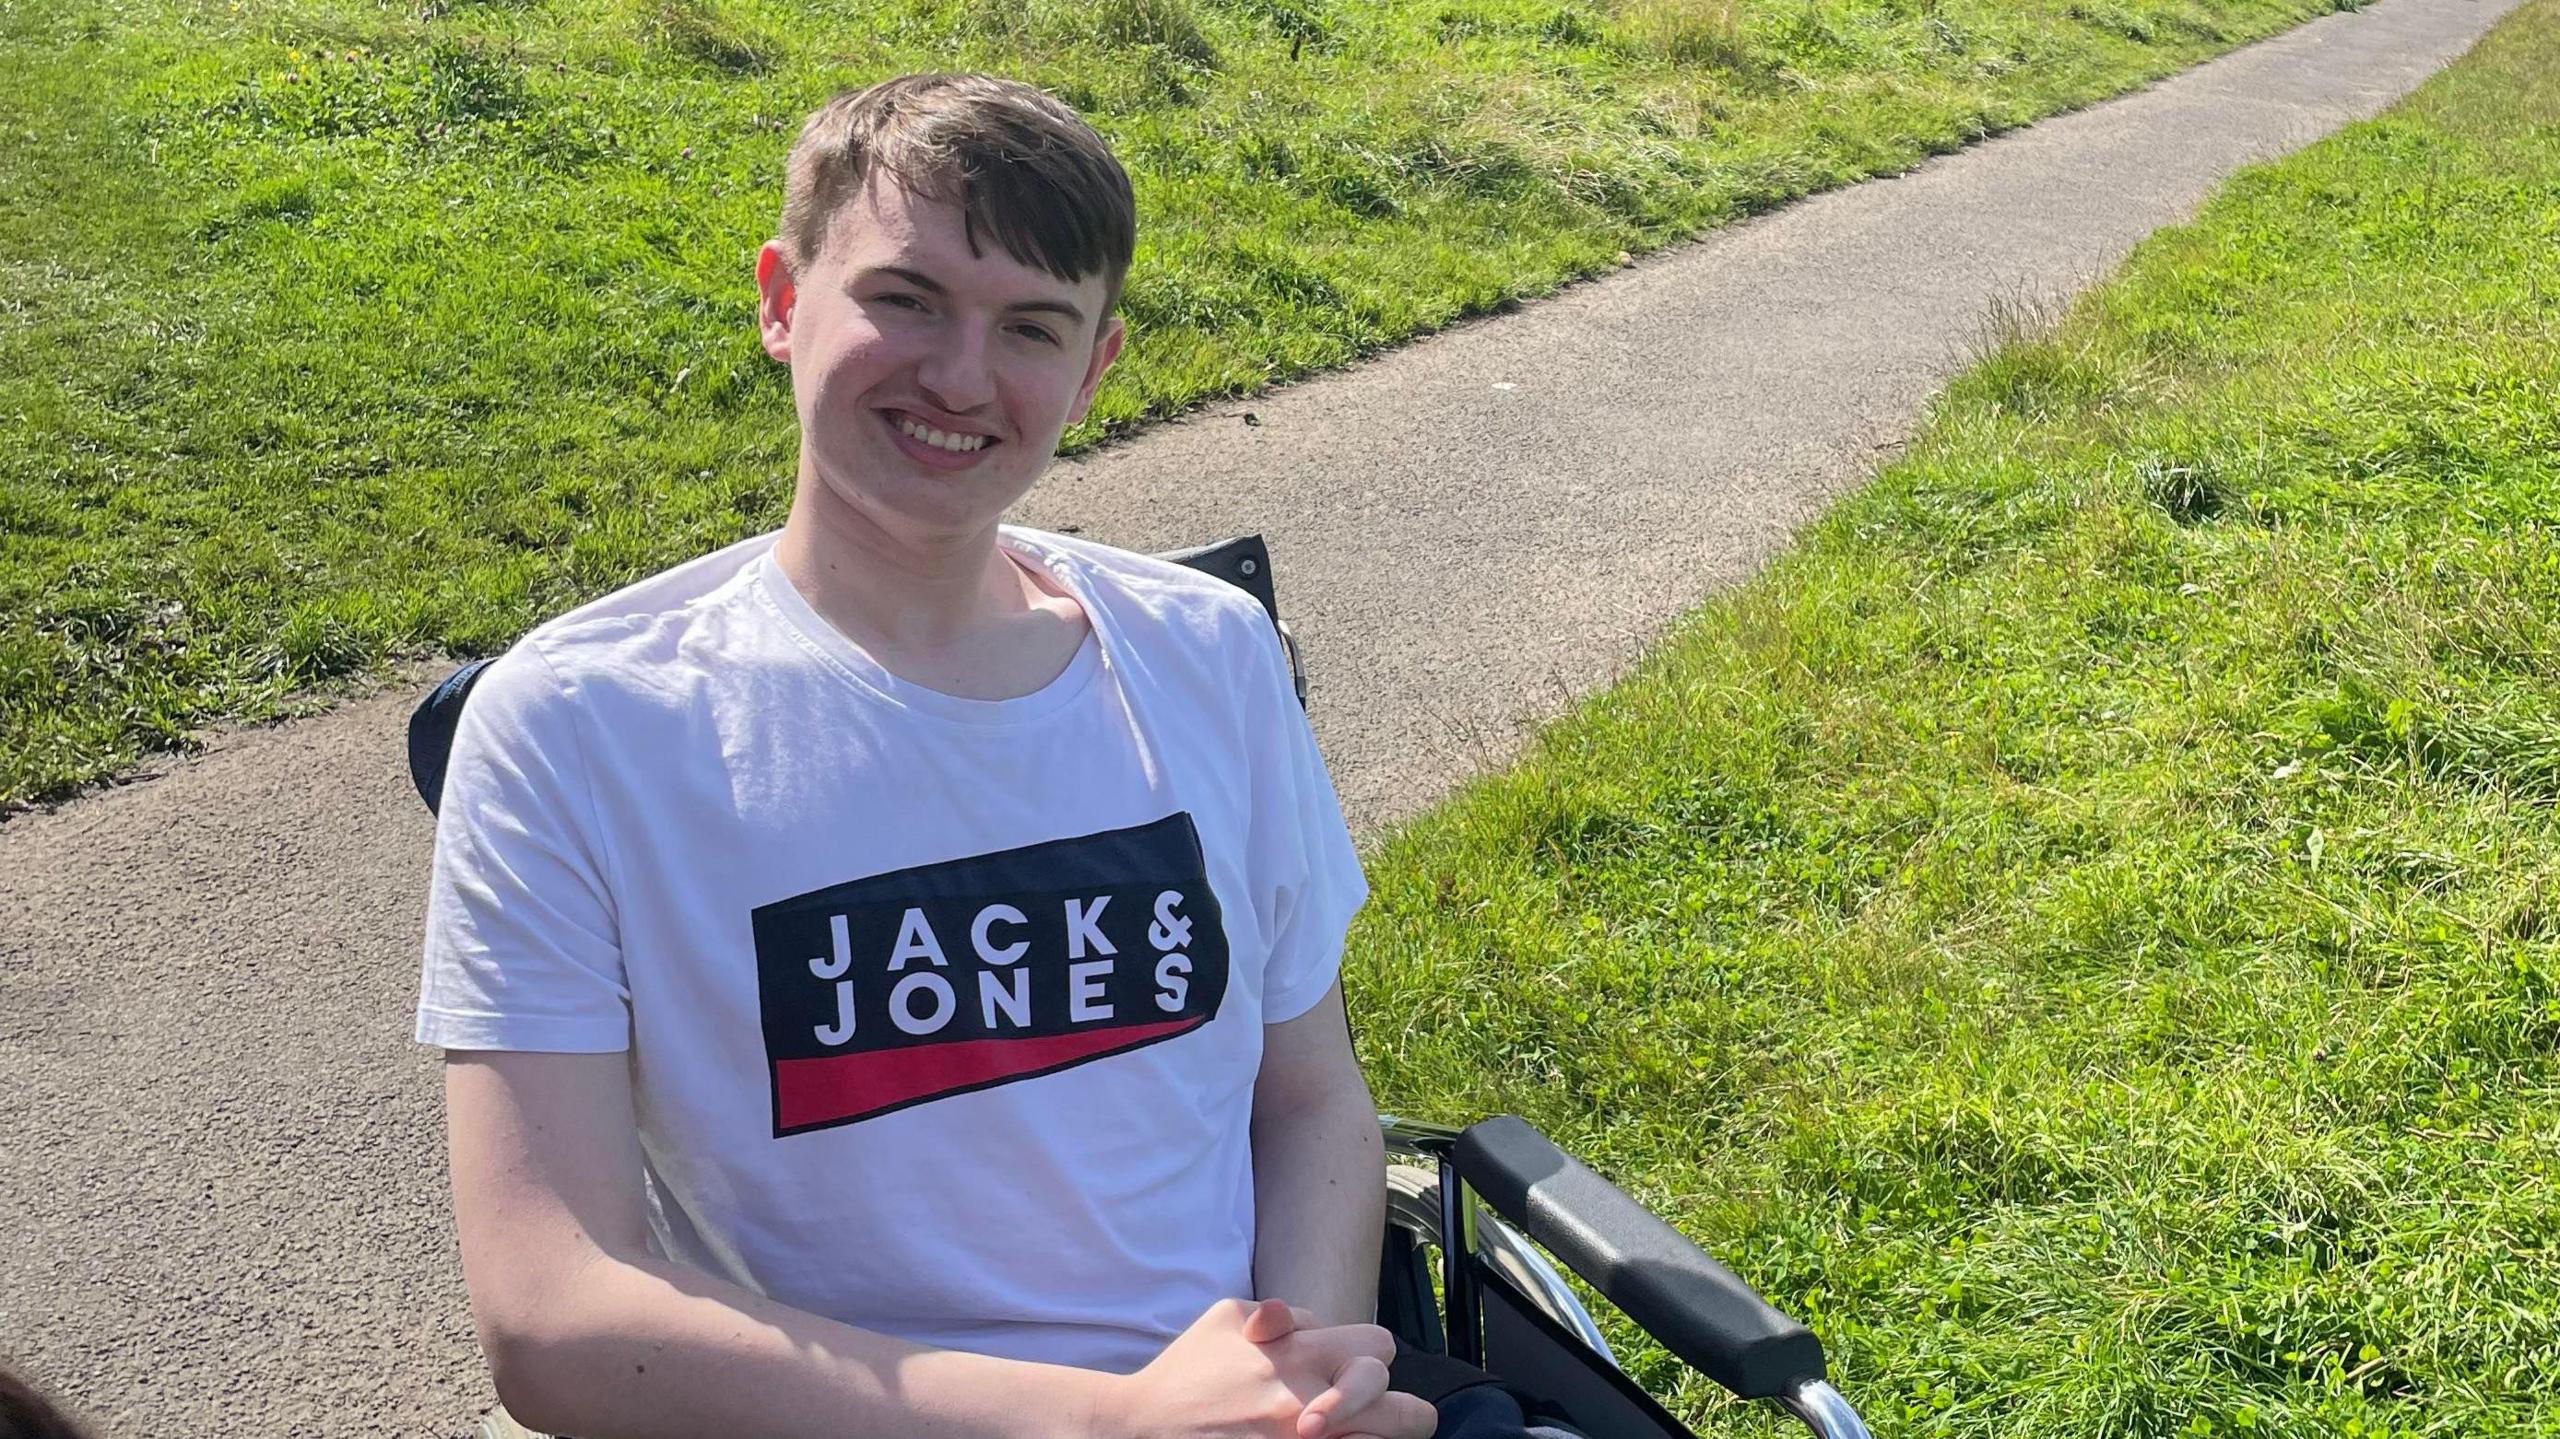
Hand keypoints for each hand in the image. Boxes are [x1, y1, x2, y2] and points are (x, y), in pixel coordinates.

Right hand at [1096, 1299, 1432, 1438]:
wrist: (1140, 1430)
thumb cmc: (1185, 1375)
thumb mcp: (1226, 1317)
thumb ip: (1280, 1314)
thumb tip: (1315, 1324)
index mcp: (1298, 1355)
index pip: (1380, 1349)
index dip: (1372, 1359)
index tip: (1357, 1373)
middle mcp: (1310, 1405)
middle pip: (1408, 1414)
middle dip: (1404, 1416)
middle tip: (1392, 1421)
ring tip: (1353, 1435)